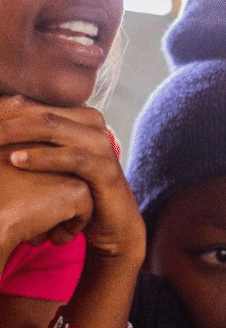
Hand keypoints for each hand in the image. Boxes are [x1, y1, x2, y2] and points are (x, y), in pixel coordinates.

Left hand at [0, 96, 144, 264]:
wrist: (113, 223)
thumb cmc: (75, 191)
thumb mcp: (51, 162)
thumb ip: (32, 142)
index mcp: (78, 117)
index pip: (33, 104)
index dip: (2, 109)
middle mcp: (92, 125)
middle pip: (39, 111)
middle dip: (4, 118)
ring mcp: (102, 145)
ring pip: (53, 126)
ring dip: (16, 131)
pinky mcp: (107, 170)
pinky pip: (72, 157)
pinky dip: (42, 157)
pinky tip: (16, 160)